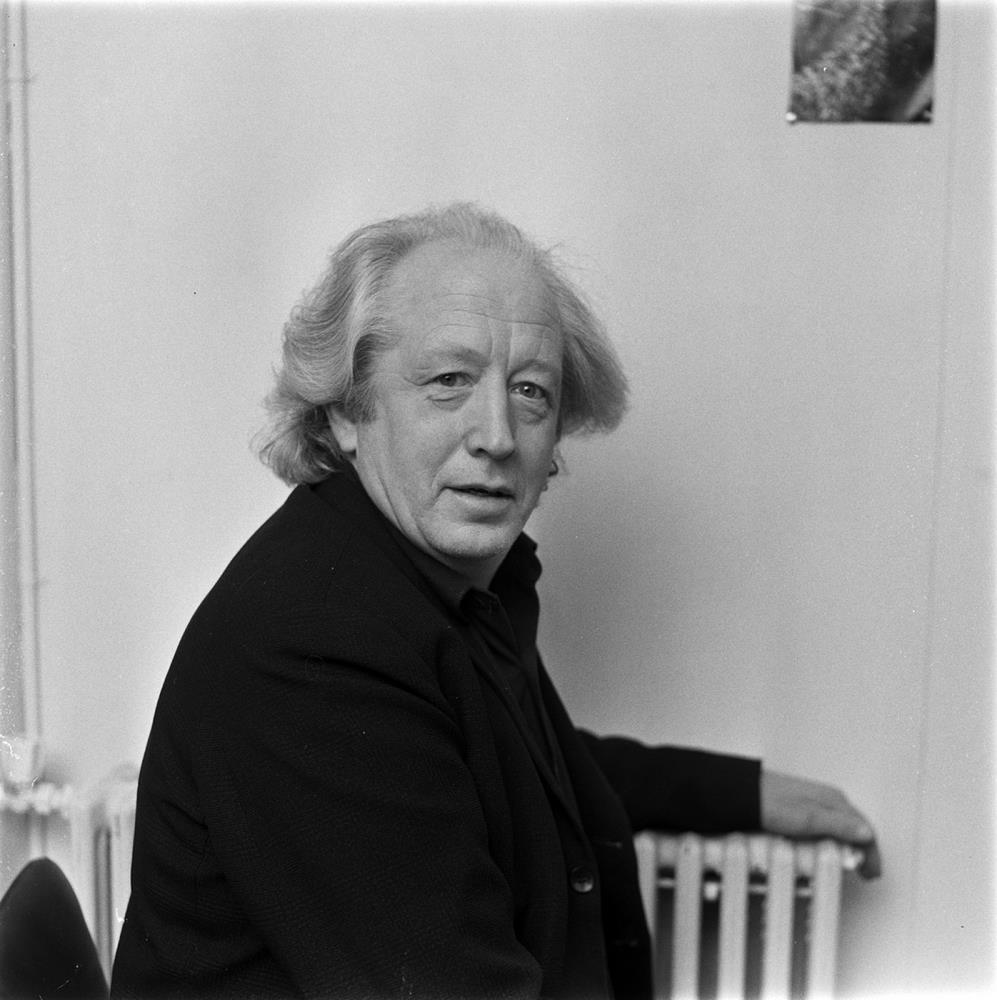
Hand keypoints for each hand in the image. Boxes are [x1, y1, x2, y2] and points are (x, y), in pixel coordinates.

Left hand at [760, 769, 880, 878]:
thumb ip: (838, 826)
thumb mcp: (808, 818)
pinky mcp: (800, 811)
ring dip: (848, 846)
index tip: (872, 872)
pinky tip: (827, 851)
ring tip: (850, 863)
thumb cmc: (770, 802)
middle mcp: (826, 801)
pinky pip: (825, 828)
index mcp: (833, 800)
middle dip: (863, 849)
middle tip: (865, 870)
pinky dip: (832, 841)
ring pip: (841, 828)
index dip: (871, 853)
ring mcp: (813, 805)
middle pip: (855, 828)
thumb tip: (866, 834)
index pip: (864, 828)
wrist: (742, 795)